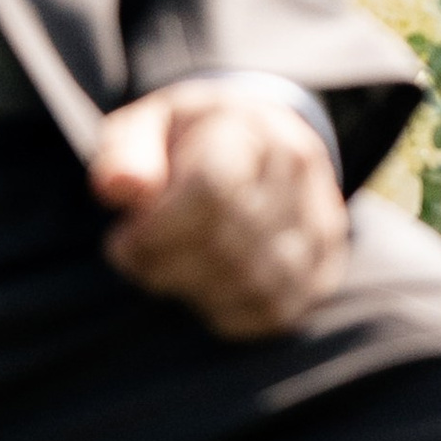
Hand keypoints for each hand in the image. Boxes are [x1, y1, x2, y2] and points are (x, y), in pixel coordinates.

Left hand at [92, 82, 348, 339]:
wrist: (259, 141)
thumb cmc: (188, 139)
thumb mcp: (147, 126)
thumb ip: (125, 153)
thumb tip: (118, 188)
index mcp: (250, 127)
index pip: (211, 191)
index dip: (156, 228)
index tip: (123, 235)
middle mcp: (297, 171)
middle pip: (224, 244)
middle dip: (163, 262)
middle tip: (136, 253)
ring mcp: (319, 222)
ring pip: (248, 285)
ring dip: (190, 287)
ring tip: (168, 264)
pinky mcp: (322, 269)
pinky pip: (266, 313)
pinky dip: (222, 309)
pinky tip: (202, 282)